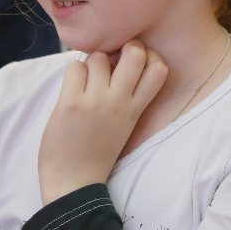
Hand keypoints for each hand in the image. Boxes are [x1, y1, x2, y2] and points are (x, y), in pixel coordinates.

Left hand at [38, 39, 167, 204]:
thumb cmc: (98, 151)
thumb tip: (118, 61)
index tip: (136, 63)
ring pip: (99, 57)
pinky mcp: (71, 102)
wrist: (74, 182)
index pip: (159, 69)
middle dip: (125, 47)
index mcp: (136, 109)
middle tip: (114, 59)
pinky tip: (73, 90)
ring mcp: (96, 101)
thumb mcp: (125, 125)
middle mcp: (120, 102)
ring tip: (87, 82)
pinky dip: (74, 74)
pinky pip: (75, 67)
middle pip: (135, 53)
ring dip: (92, 64)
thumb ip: (128, 96)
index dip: (149, 57)